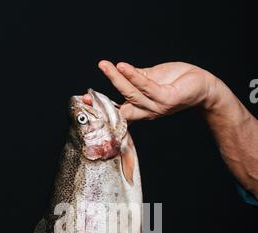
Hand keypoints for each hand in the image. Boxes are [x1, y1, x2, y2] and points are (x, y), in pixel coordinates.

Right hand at [98, 61, 220, 121]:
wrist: (202, 85)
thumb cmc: (178, 81)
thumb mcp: (152, 78)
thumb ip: (136, 77)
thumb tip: (118, 71)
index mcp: (142, 108)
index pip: (119, 110)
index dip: (103, 107)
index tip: (85, 101)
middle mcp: (148, 111)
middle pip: (122, 106)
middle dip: (104, 104)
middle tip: (87, 96)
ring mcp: (157, 107)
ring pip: (132, 94)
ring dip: (117, 79)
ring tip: (105, 66)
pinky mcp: (167, 99)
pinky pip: (146, 87)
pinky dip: (133, 76)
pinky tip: (123, 67)